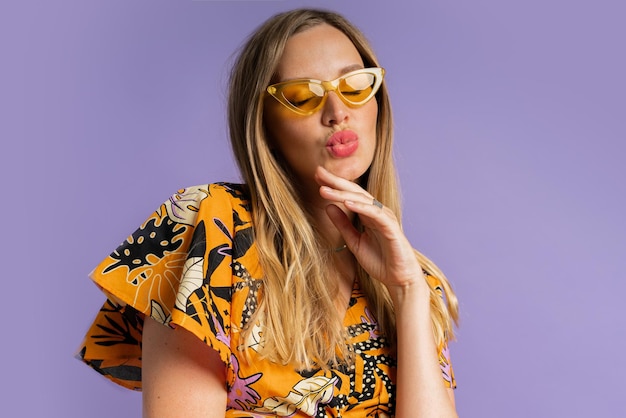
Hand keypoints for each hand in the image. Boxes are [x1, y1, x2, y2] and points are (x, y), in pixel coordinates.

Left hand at [315, 166, 426, 293]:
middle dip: (336, 182)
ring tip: (325, 189)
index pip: (350, 194)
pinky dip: (361, 207)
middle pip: (355, 192)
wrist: (398, 279)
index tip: (317, 177)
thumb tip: (327, 207)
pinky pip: (375, 214)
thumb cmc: (379, 260)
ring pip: (363, 200)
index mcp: (369, 214)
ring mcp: (385, 218)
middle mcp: (378, 212)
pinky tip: (347, 203)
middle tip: (318, 172)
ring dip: (342, 194)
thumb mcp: (354, 241)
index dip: (334, 185)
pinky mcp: (391, 228)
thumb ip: (343, 224)